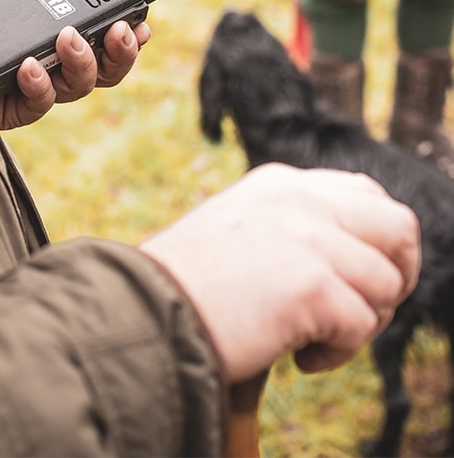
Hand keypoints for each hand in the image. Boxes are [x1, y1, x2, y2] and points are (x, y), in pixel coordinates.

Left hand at [0, 0, 150, 129]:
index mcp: (51, 28)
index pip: (101, 38)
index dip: (127, 35)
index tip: (140, 21)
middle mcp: (47, 60)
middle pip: (103, 70)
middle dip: (121, 54)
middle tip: (122, 33)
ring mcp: (29, 86)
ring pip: (79, 87)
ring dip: (85, 63)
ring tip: (68, 39)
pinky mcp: (8, 108)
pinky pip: (40, 104)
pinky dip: (42, 84)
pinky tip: (29, 66)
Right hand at [140, 163, 420, 382]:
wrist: (143, 309)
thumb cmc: (186, 282)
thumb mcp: (242, 229)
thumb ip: (293, 226)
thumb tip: (355, 257)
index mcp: (280, 182)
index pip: (364, 193)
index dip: (378, 239)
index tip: (362, 275)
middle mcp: (300, 199)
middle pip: (396, 225)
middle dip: (399, 272)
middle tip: (366, 308)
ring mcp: (308, 238)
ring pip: (386, 283)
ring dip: (362, 322)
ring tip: (316, 339)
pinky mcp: (312, 286)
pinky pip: (361, 326)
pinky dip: (338, 354)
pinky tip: (299, 360)